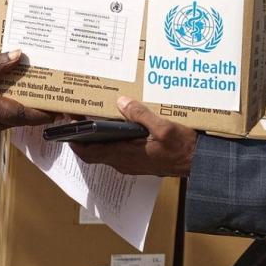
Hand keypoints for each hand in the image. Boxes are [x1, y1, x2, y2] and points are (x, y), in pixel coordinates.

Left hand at [71, 97, 198, 177]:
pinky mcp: (140, 161)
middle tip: (76, 118)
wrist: (199, 163)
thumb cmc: (183, 147)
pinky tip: (115, 127)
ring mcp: (132, 163)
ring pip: (105, 152)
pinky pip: (117, 152)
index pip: (89, 152)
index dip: (74, 141)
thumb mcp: (163, 126)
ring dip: (95, 140)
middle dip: (82, 138)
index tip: (66, 127)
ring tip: (92, 119)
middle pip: (93, 152)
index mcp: (125, 154)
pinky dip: (109, 141)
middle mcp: (125, 162)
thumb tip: (121, 102)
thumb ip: (140, 114)